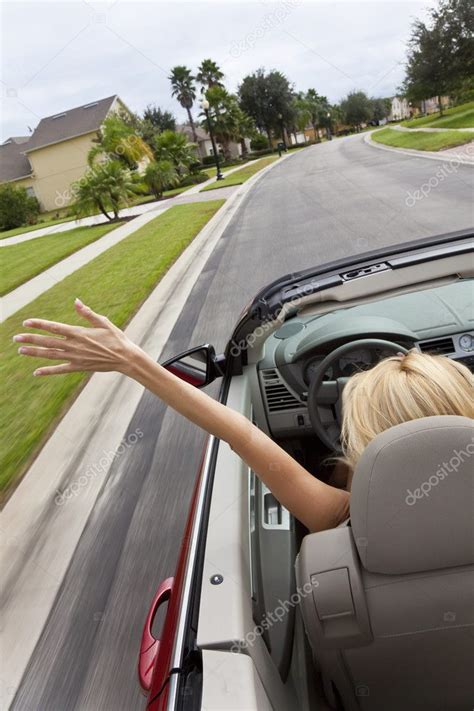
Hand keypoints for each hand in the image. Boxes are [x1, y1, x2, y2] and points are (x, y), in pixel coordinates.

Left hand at [14, 298, 137, 375]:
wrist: (125, 358)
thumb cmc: (116, 338)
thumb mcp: (103, 322)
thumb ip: (87, 313)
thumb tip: (76, 301)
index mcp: (79, 333)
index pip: (54, 328)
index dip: (39, 324)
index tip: (27, 322)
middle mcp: (75, 345)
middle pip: (48, 342)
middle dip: (31, 339)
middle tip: (16, 338)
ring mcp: (76, 357)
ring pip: (51, 355)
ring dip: (35, 353)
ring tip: (21, 350)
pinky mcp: (79, 367)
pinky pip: (61, 370)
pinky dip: (48, 371)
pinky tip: (37, 372)